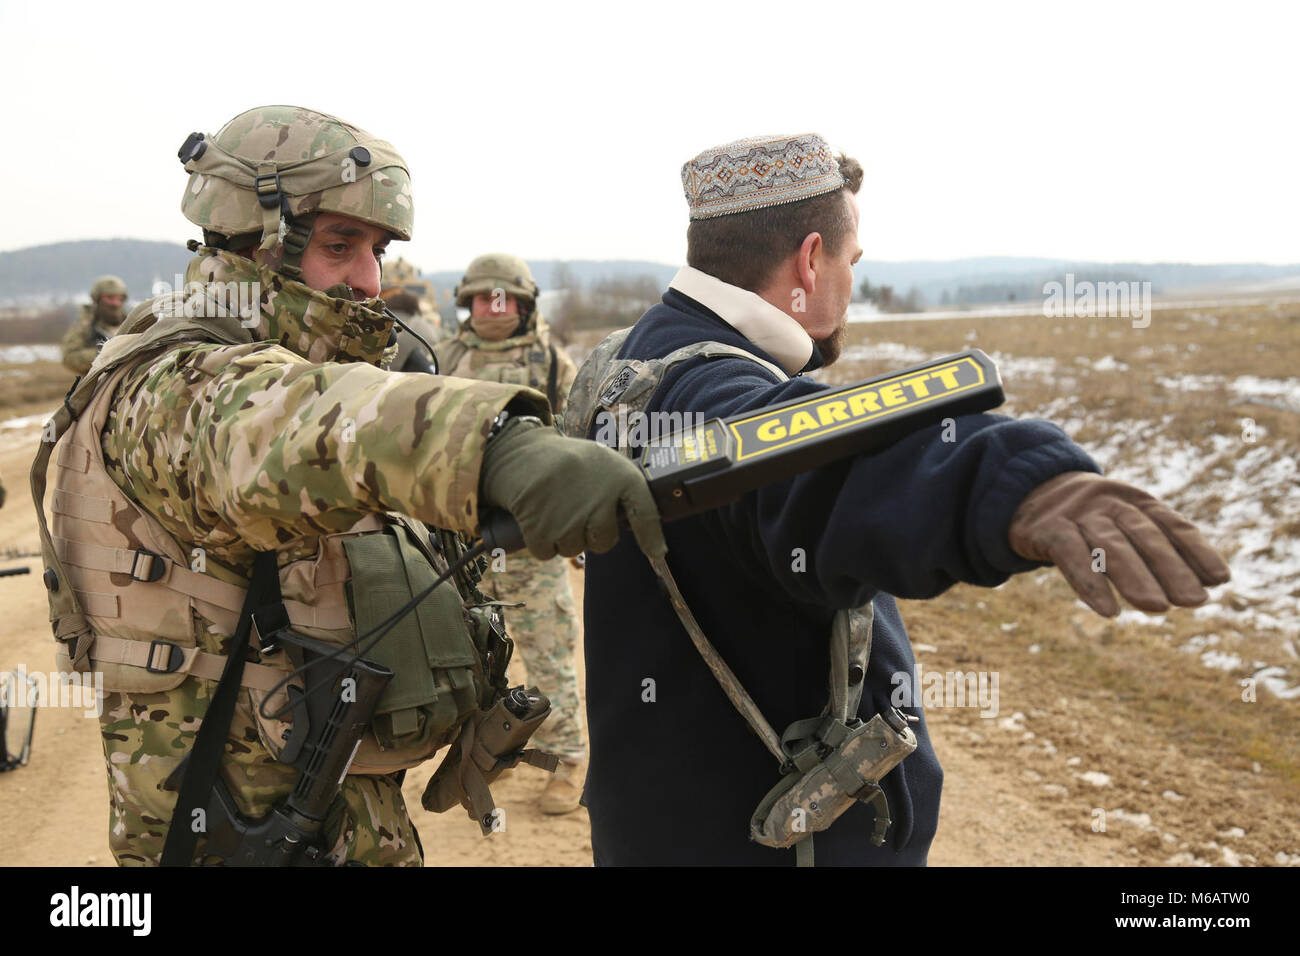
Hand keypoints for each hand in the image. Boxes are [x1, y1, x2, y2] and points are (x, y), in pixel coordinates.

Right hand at [479, 418, 665, 559]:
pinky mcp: (540, 528)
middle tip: (578, 510)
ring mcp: (570, 515)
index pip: (645, 512)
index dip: (652, 537)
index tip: (658, 553)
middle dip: (591, 534)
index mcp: (620, 476)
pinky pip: (547, 552)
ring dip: (563, 536)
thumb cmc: (569, 463)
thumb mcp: (603, 462)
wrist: (521, 453)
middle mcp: (599, 497)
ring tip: (557, 507)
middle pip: (604, 542)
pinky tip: (540, 516)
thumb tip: (648, 532)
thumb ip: (623, 490)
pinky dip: (541, 541)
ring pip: (573, 549)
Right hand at [1008, 471, 1229, 616]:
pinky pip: (1070, 555)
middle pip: (1144, 535)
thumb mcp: (1124, 525)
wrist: (1027, 493)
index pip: (1172, 524)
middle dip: (1171, 568)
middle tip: (1194, 601)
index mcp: (1135, 501)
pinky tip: (1108, 611)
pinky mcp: (1047, 529)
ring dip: (1135, 577)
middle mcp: (1109, 503)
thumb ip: (1162, 548)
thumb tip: (1212, 582)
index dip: (1196, 550)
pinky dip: (1091, 583)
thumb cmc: (1089, 520)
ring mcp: (1077, 514)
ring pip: (1110, 545)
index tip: (1219, 580)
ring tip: (1156, 608)